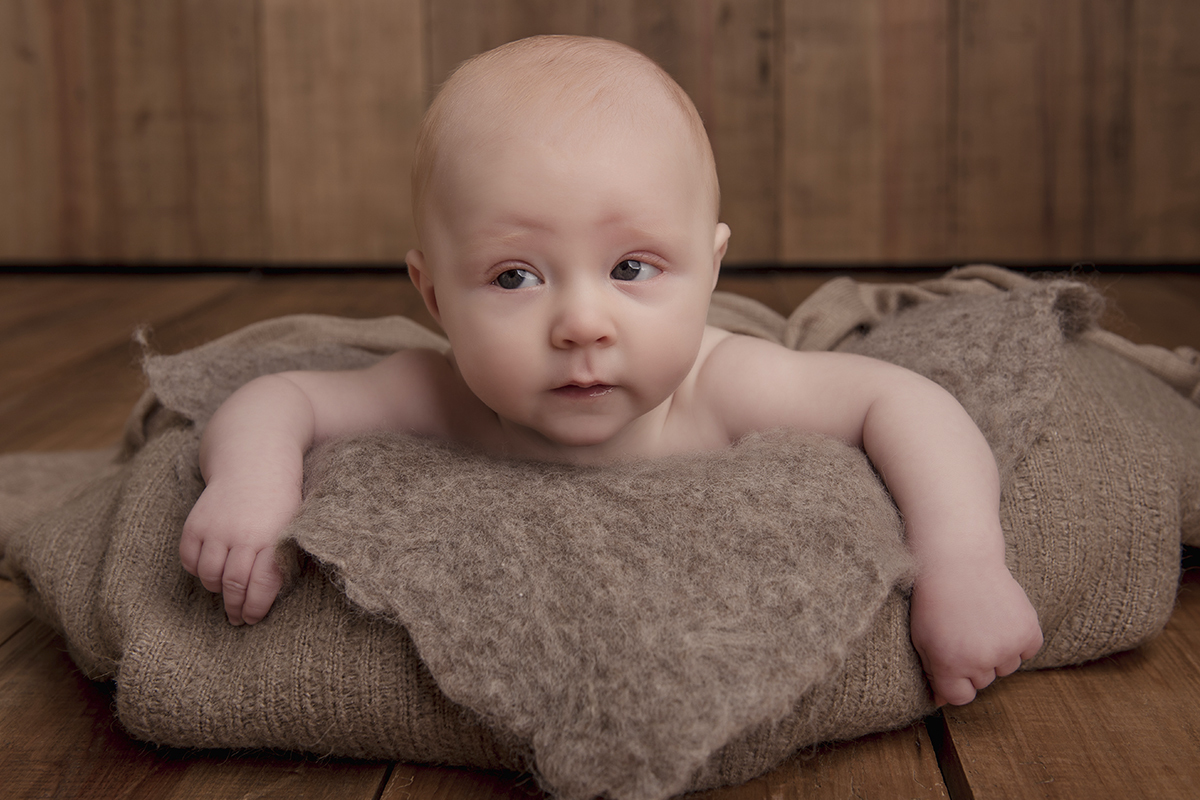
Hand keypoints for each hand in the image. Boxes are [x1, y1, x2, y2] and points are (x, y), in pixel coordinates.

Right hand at [179, 478, 298, 624]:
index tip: (254, 618)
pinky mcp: (196, 523)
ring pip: (209, 575)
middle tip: (237, 618)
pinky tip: (208, 569)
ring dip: (216, 588)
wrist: (253, 461)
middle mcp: (242, 535)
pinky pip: (189, 559)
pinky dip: (197, 570)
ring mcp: (216, 528)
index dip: (256, 607)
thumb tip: (269, 596)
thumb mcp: (291, 526)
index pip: (261, 585)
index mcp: (272, 538)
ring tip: (225, 591)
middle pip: (233, 584)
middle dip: (235, 607)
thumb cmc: (280, 499)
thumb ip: (282, 557)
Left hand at [909, 562, 1042, 705]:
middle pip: (983, 681)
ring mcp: (1007, 646)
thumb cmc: (935, 598)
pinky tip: (1000, 616)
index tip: (952, 661)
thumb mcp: (921, 636)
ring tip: (981, 619)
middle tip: (964, 630)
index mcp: (949, 665)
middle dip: (974, 663)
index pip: (960, 697)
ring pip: (1007, 667)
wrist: (959, 559)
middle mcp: (980, 661)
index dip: (955, 680)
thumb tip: (941, 703)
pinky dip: (1018, 638)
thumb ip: (932, 672)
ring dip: (998, 651)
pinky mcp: (1029, 631)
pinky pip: (1027, 650)